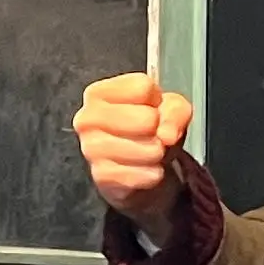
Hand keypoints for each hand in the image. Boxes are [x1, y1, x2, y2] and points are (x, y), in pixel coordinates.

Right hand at [72, 72, 193, 231]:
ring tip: (150, 152)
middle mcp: (88, 118)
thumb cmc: (148, 130)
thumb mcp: (169, 108)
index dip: (158, 102)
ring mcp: (91, 148)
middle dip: (159, 129)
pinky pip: (139, 174)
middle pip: (146, 119)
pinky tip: (146, 169)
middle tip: (153, 134)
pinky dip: (151, 174)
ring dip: (157, 153)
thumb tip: (167, 135)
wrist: (138, 166)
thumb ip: (176, 111)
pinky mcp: (100, 175)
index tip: (152, 109)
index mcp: (99, 93)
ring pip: (146, 150)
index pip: (143, 88)